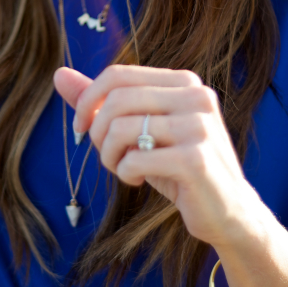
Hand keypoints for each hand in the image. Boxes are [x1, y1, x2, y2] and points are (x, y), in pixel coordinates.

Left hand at [54, 64, 260, 245]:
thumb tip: (59, 74)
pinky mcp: (196, 160)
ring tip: (122, 168)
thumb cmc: (178, 167)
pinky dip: (125, 173)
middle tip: (105, 155)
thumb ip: (102, 101)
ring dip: (109, 156)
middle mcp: (197, 96)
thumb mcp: (140, 131)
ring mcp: (199, 127)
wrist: (228, 212)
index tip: (79, 128)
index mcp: (185, 82)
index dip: (88, 100)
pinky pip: (135, 159)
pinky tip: (139, 180)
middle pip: (117, 99)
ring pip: (122, 128)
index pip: (119, 74)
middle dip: (97, 131)